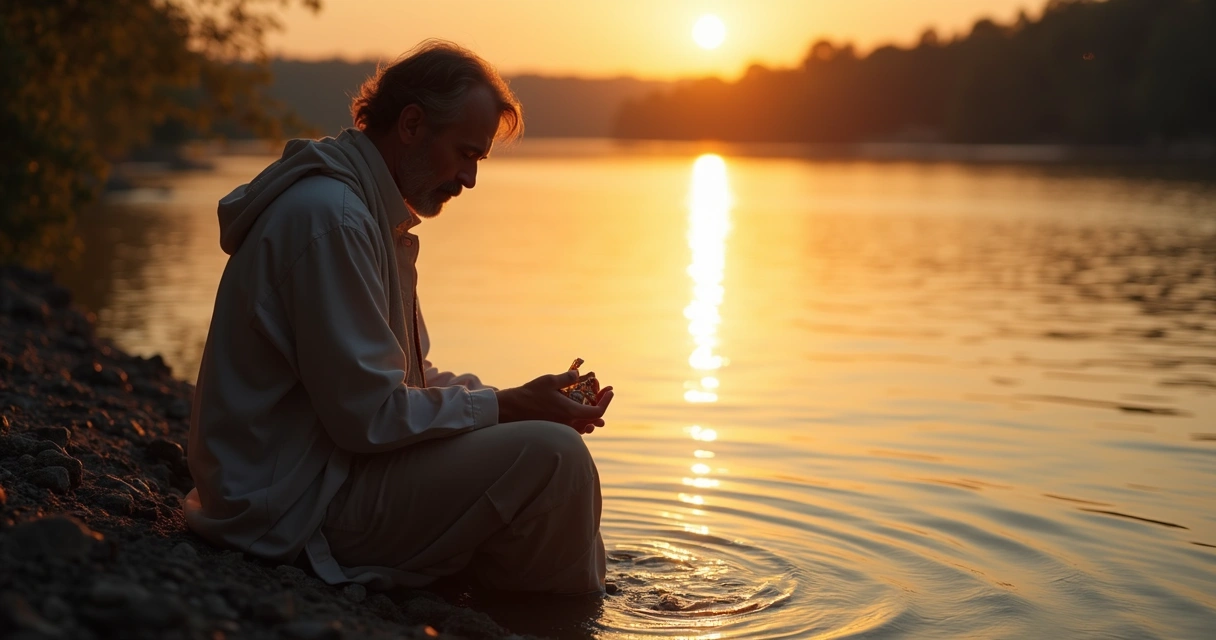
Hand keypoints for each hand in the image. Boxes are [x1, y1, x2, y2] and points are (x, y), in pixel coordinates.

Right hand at [495, 369, 614, 433]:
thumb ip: (566, 378)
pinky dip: (582, 420)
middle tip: (605, 392)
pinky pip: (574, 428)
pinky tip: (581, 411)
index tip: (610, 391)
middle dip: (602, 405)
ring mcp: (561, 428)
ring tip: (597, 402)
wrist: (511, 410)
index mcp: (569, 412)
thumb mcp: (549, 381)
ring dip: (593, 414)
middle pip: (593, 419)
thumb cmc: (529, 394)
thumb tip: (578, 374)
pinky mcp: (554, 429)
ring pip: (584, 425)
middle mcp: (567, 424)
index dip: (606, 401)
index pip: (597, 412)